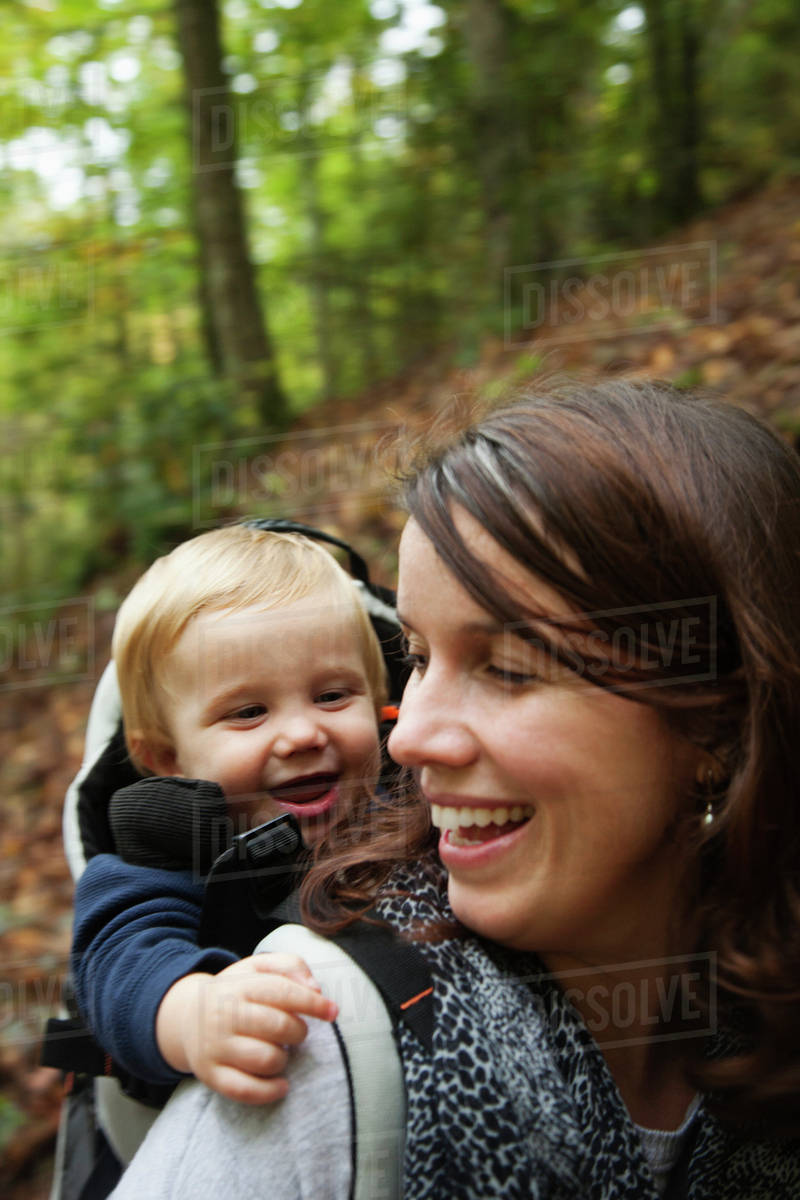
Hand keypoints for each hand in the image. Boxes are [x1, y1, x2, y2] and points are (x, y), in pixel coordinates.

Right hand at [155, 953, 337, 1104]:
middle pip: (278, 1026)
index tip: (333, 1012)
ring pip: (266, 1060)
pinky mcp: (211, 1075)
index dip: (312, 1003)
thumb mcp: (257, 968)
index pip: (282, 992)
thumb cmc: (235, 992)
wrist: (186, 1017)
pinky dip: (270, 1091)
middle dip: (298, 1032)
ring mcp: (215, 1047)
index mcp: (238, 985)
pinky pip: (245, 1090)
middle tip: (297, 1032)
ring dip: (284, 1059)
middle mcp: (224, 1015)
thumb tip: (316, 989)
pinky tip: (282, 1084)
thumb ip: (290, 966)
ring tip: (281, 1052)